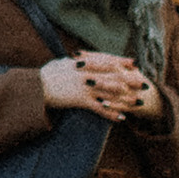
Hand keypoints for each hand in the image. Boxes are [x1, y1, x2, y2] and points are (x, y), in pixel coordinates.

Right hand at [41, 53, 155, 119]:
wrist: (34, 87)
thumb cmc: (45, 75)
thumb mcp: (61, 64)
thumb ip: (74, 62)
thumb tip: (82, 59)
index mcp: (82, 62)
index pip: (106, 60)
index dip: (121, 62)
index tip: (134, 63)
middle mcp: (86, 73)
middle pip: (113, 76)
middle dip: (130, 81)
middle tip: (144, 84)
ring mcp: (84, 86)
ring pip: (110, 93)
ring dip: (126, 99)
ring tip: (139, 103)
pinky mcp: (80, 100)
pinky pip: (100, 108)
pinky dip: (112, 114)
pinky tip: (122, 119)